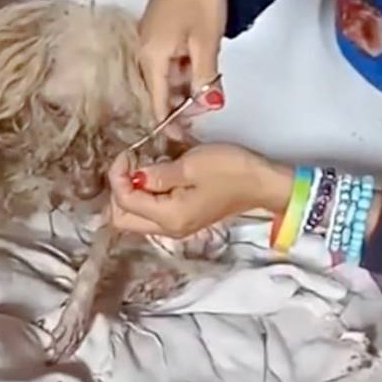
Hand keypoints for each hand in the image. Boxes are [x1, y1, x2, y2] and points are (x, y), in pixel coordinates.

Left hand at [108, 144, 291, 236]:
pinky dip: (145, 195)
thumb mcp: (190, 165)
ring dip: (131, 192)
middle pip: (122, 218)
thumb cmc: (231, 171)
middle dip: (118, 189)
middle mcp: (168, 229)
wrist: (263, 183)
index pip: (123, 201)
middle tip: (130, 162)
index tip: (128, 153)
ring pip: (134, 216)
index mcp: (168, 217)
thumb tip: (132, 177)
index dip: (118, 175)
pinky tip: (156, 175)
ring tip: (143, 166)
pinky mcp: (182, 219)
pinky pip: (150, 212)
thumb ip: (156, 174)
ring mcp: (175, 227)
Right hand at [139, 0, 237, 138]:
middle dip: (179, 106)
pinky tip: (202, 72)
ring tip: (208, 93)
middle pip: (159, 89)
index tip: (181, 139)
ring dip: (184, 88)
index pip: (155, 101)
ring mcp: (151, 39)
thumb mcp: (206, 42)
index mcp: (150, 56)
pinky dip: (184, 70)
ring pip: (166, 75)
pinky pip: (169, 60)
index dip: (168, 122)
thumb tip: (210, 106)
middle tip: (204, 114)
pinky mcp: (161, 30)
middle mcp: (144, 50)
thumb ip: (205, 78)